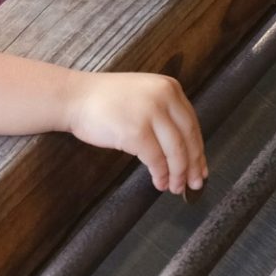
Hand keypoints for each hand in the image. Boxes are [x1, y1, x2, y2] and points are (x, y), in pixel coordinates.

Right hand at [64, 72, 207, 194]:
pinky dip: (160, 175)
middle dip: (192, 165)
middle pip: (188, 138)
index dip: (198, 150)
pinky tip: (159, 182)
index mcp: (170, 87)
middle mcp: (165, 97)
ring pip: (176, 151)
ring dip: (178, 174)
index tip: (201, 168)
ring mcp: (151, 113)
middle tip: (194, 184)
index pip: (192, 124)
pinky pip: (156, 159)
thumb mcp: (143, 95)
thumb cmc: (105, 101)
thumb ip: (164, 113)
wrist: (74, 97)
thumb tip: (183, 150)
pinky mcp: (136, 132)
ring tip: (176, 187)